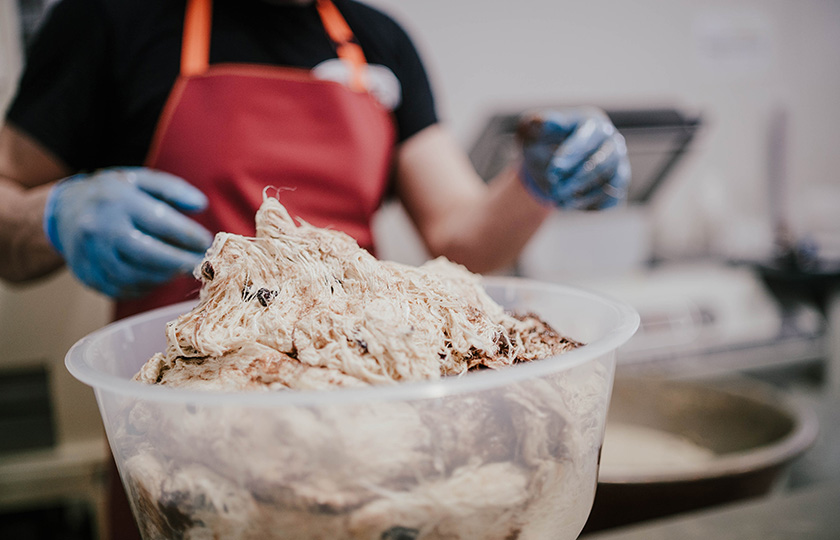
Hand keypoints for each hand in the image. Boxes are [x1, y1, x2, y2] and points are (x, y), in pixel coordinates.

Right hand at [43, 167, 212, 297]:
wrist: (64, 211)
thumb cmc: (112, 195)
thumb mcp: (140, 180)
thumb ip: (173, 189)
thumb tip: (201, 205)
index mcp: (117, 201)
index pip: (160, 222)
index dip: (188, 235)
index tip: (207, 242)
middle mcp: (101, 229)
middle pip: (148, 254)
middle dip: (181, 262)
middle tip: (201, 264)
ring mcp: (91, 255)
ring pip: (136, 276)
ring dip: (165, 277)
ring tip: (181, 269)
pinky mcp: (87, 275)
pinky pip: (122, 290)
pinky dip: (146, 287)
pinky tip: (159, 277)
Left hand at [518, 108, 629, 208]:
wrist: (548, 164)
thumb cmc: (541, 142)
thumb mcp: (531, 131)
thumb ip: (534, 125)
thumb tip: (541, 121)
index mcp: (592, 123)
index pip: (588, 138)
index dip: (572, 154)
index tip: (554, 170)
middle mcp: (611, 143)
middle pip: (603, 163)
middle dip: (577, 179)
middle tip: (554, 189)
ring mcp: (618, 165)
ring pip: (609, 184)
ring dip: (582, 195)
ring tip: (557, 198)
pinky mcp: (616, 188)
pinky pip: (611, 200)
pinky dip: (589, 205)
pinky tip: (566, 203)